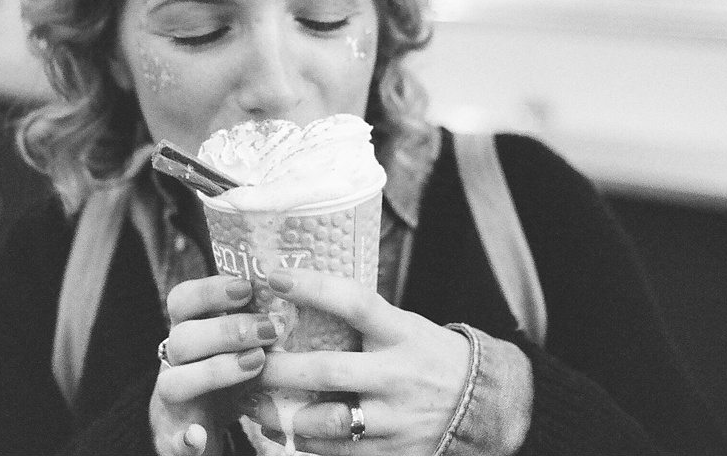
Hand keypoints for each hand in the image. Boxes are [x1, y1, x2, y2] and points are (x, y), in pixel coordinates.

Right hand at [150, 274, 279, 454]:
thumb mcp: (241, 343)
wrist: (203, 425)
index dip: (210, 291)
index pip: (182, 301)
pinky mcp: (175, 439)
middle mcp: (174, 362)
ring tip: (256, 364)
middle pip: (182, 338)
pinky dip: (187, 438)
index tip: (247, 287)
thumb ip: (257, 318)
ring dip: (215, 372)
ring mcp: (172, 401)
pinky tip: (200, 437)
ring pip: (173, 383)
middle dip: (226, 330)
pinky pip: (173, 439)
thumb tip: (299, 287)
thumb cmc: (231, 372)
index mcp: (188, 331)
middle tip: (271, 328)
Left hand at [240, 268, 471, 455]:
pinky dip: (304, 442)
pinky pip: (337, 454)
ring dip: (282, 414)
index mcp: (402, 334)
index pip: (356, 303)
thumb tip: (297, 296)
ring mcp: (396, 419)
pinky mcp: (393, 453)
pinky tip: (283, 431)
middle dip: (278, 368)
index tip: (276, 278)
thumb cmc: (427, 354)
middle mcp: (398, 376)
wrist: (479, 402)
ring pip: (326, 421)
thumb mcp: (404, 326)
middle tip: (246, 360)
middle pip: (327, 371)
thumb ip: (361, 320)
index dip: (314, 288)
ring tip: (254, 403)